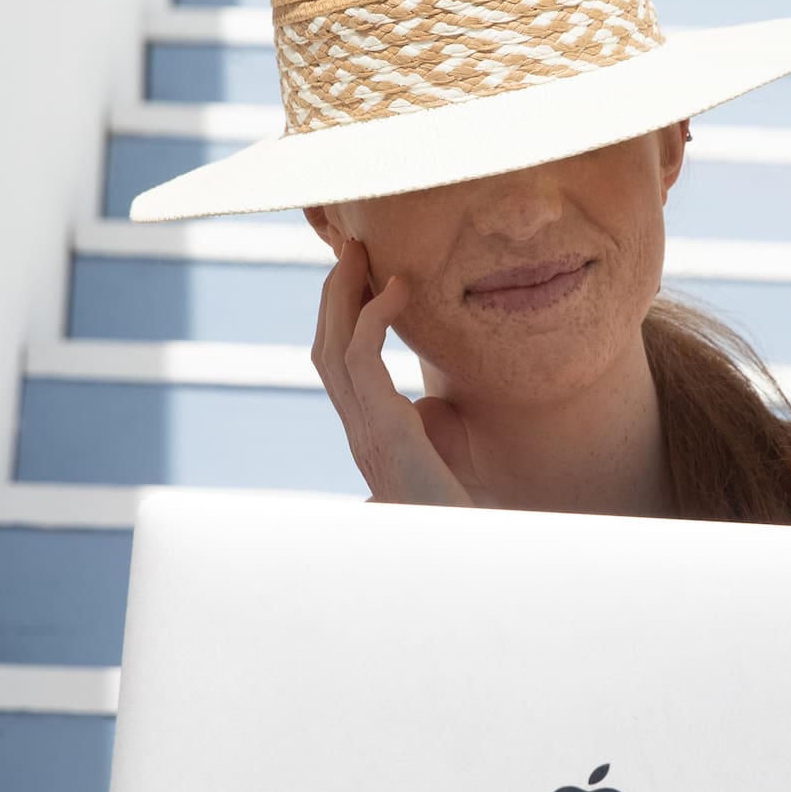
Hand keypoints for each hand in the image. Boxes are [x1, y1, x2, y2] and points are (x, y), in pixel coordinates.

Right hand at [311, 237, 479, 506]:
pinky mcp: (385, 429)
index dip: (339, 316)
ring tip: (362, 253)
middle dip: (333, 293)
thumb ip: (429, 422)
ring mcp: (365, 431)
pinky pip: (362, 358)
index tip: (358, 273)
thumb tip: (431, 400)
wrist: (466, 545)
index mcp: (368, 432)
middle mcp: (357, 430)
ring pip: (332, 347)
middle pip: (324, 347)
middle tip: (350, 247)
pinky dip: (375, 315)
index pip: (337, 364)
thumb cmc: (462, 505)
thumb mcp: (443, 453)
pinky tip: (399, 288)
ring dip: (344, 293)